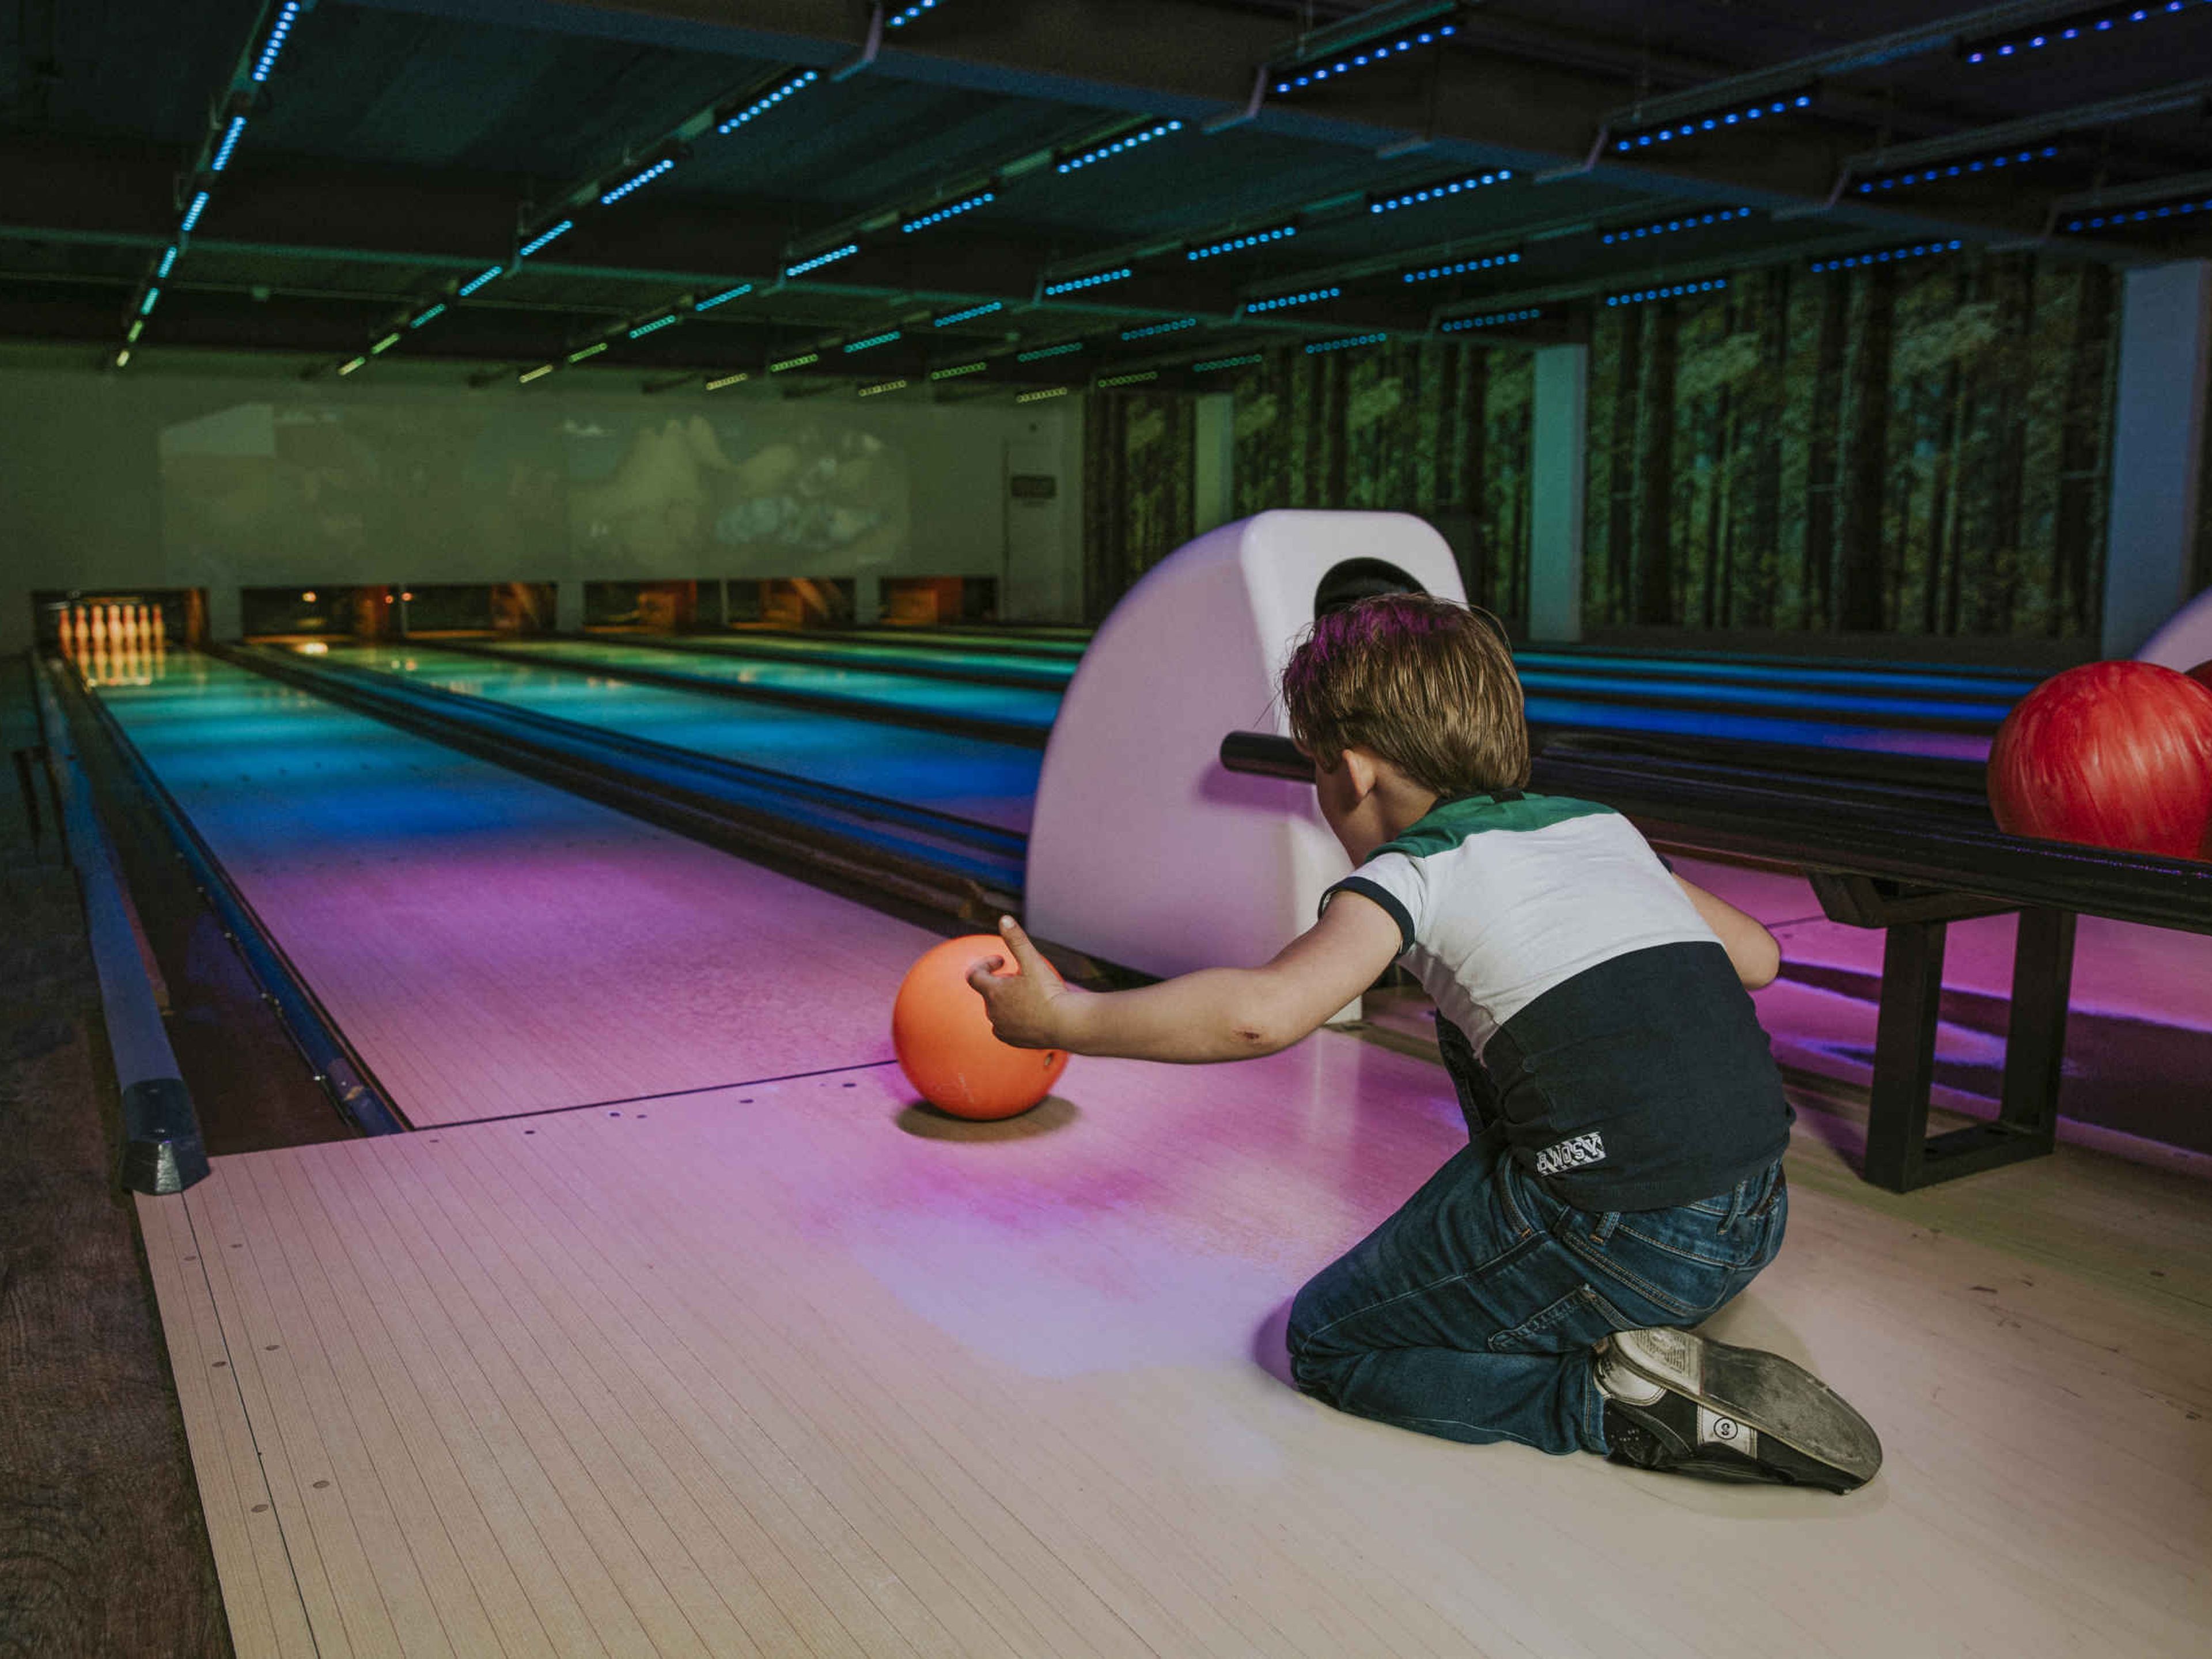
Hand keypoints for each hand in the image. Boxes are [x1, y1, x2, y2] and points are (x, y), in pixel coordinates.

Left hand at [965, 916, 1074, 1049]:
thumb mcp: (1033, 962)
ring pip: (997, 1009)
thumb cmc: (1049, 992)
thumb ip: (1017, 940)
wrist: (1066, 1025)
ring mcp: (1002, 1028)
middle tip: (1023, 977)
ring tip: (1029, 995)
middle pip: (988, 992)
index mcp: (993, 992)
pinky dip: (1013, 1018)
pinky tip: (1030, 1013)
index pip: (975, 975)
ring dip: (1007, 1000)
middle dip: (1002, 981)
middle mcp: (992, 1012)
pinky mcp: (1012, 1040)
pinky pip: (1005, 1027)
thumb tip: (1004, 919)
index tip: (1003, 961)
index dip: (986, 964)